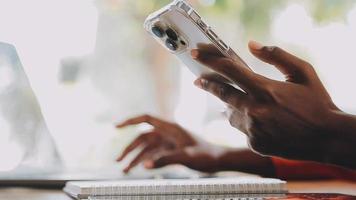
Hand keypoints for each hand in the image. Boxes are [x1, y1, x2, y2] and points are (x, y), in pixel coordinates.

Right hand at [116, 115, 223, 172]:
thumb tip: (144, 166)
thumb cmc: (206, 156)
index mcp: (170, 128)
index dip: (130, 121)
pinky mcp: (170, 151)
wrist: (218, 161)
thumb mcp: (187, 157)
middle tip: (117, 160)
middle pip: (142, 137)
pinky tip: (137, 169)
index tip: (115, 126)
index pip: (146, 119)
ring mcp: (168, 143)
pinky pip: (153, 155)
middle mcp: (166, 133)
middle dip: (129, 148)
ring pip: (146, 148)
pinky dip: (144, 162)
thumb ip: (166, 160)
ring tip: (124, 170)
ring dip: (135, 158)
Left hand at [191, 41, 343, 163]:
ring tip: (244, 103)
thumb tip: (252, 45)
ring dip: (232, 106)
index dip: (210, 60)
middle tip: (198, 80)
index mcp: (265, 89)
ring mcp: (253, 129)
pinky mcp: (255, 143)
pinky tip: (262, 122)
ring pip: (230, 114)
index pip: (229, 70)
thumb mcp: (303, 72)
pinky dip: (247, 123)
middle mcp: (254, 109)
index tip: (196, 55)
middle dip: (207, 84)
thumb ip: (277, 56)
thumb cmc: (317, 103)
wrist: (328, 138)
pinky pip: (243, 130)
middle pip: (222, 93)